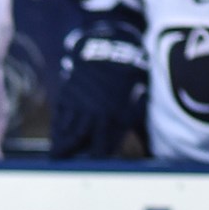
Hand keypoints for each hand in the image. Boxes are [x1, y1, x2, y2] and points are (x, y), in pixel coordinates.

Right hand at [51, 19, 148, 159]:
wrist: (112, 46)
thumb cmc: (132, 75)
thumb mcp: (141, 101)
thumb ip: (142, 128)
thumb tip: (151, 151)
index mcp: (116, 118)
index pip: (101, 149)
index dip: (95, 158)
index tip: (90, 163)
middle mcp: (95, 115)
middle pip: (79, 144)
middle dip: (71, 155)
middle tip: (64, 164)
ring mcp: (79, 105)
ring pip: (66, 132)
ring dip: (61, 145)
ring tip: (58, 154)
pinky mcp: (67, 95)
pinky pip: (59, 117)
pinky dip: (57, 128)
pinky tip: (57, 134)